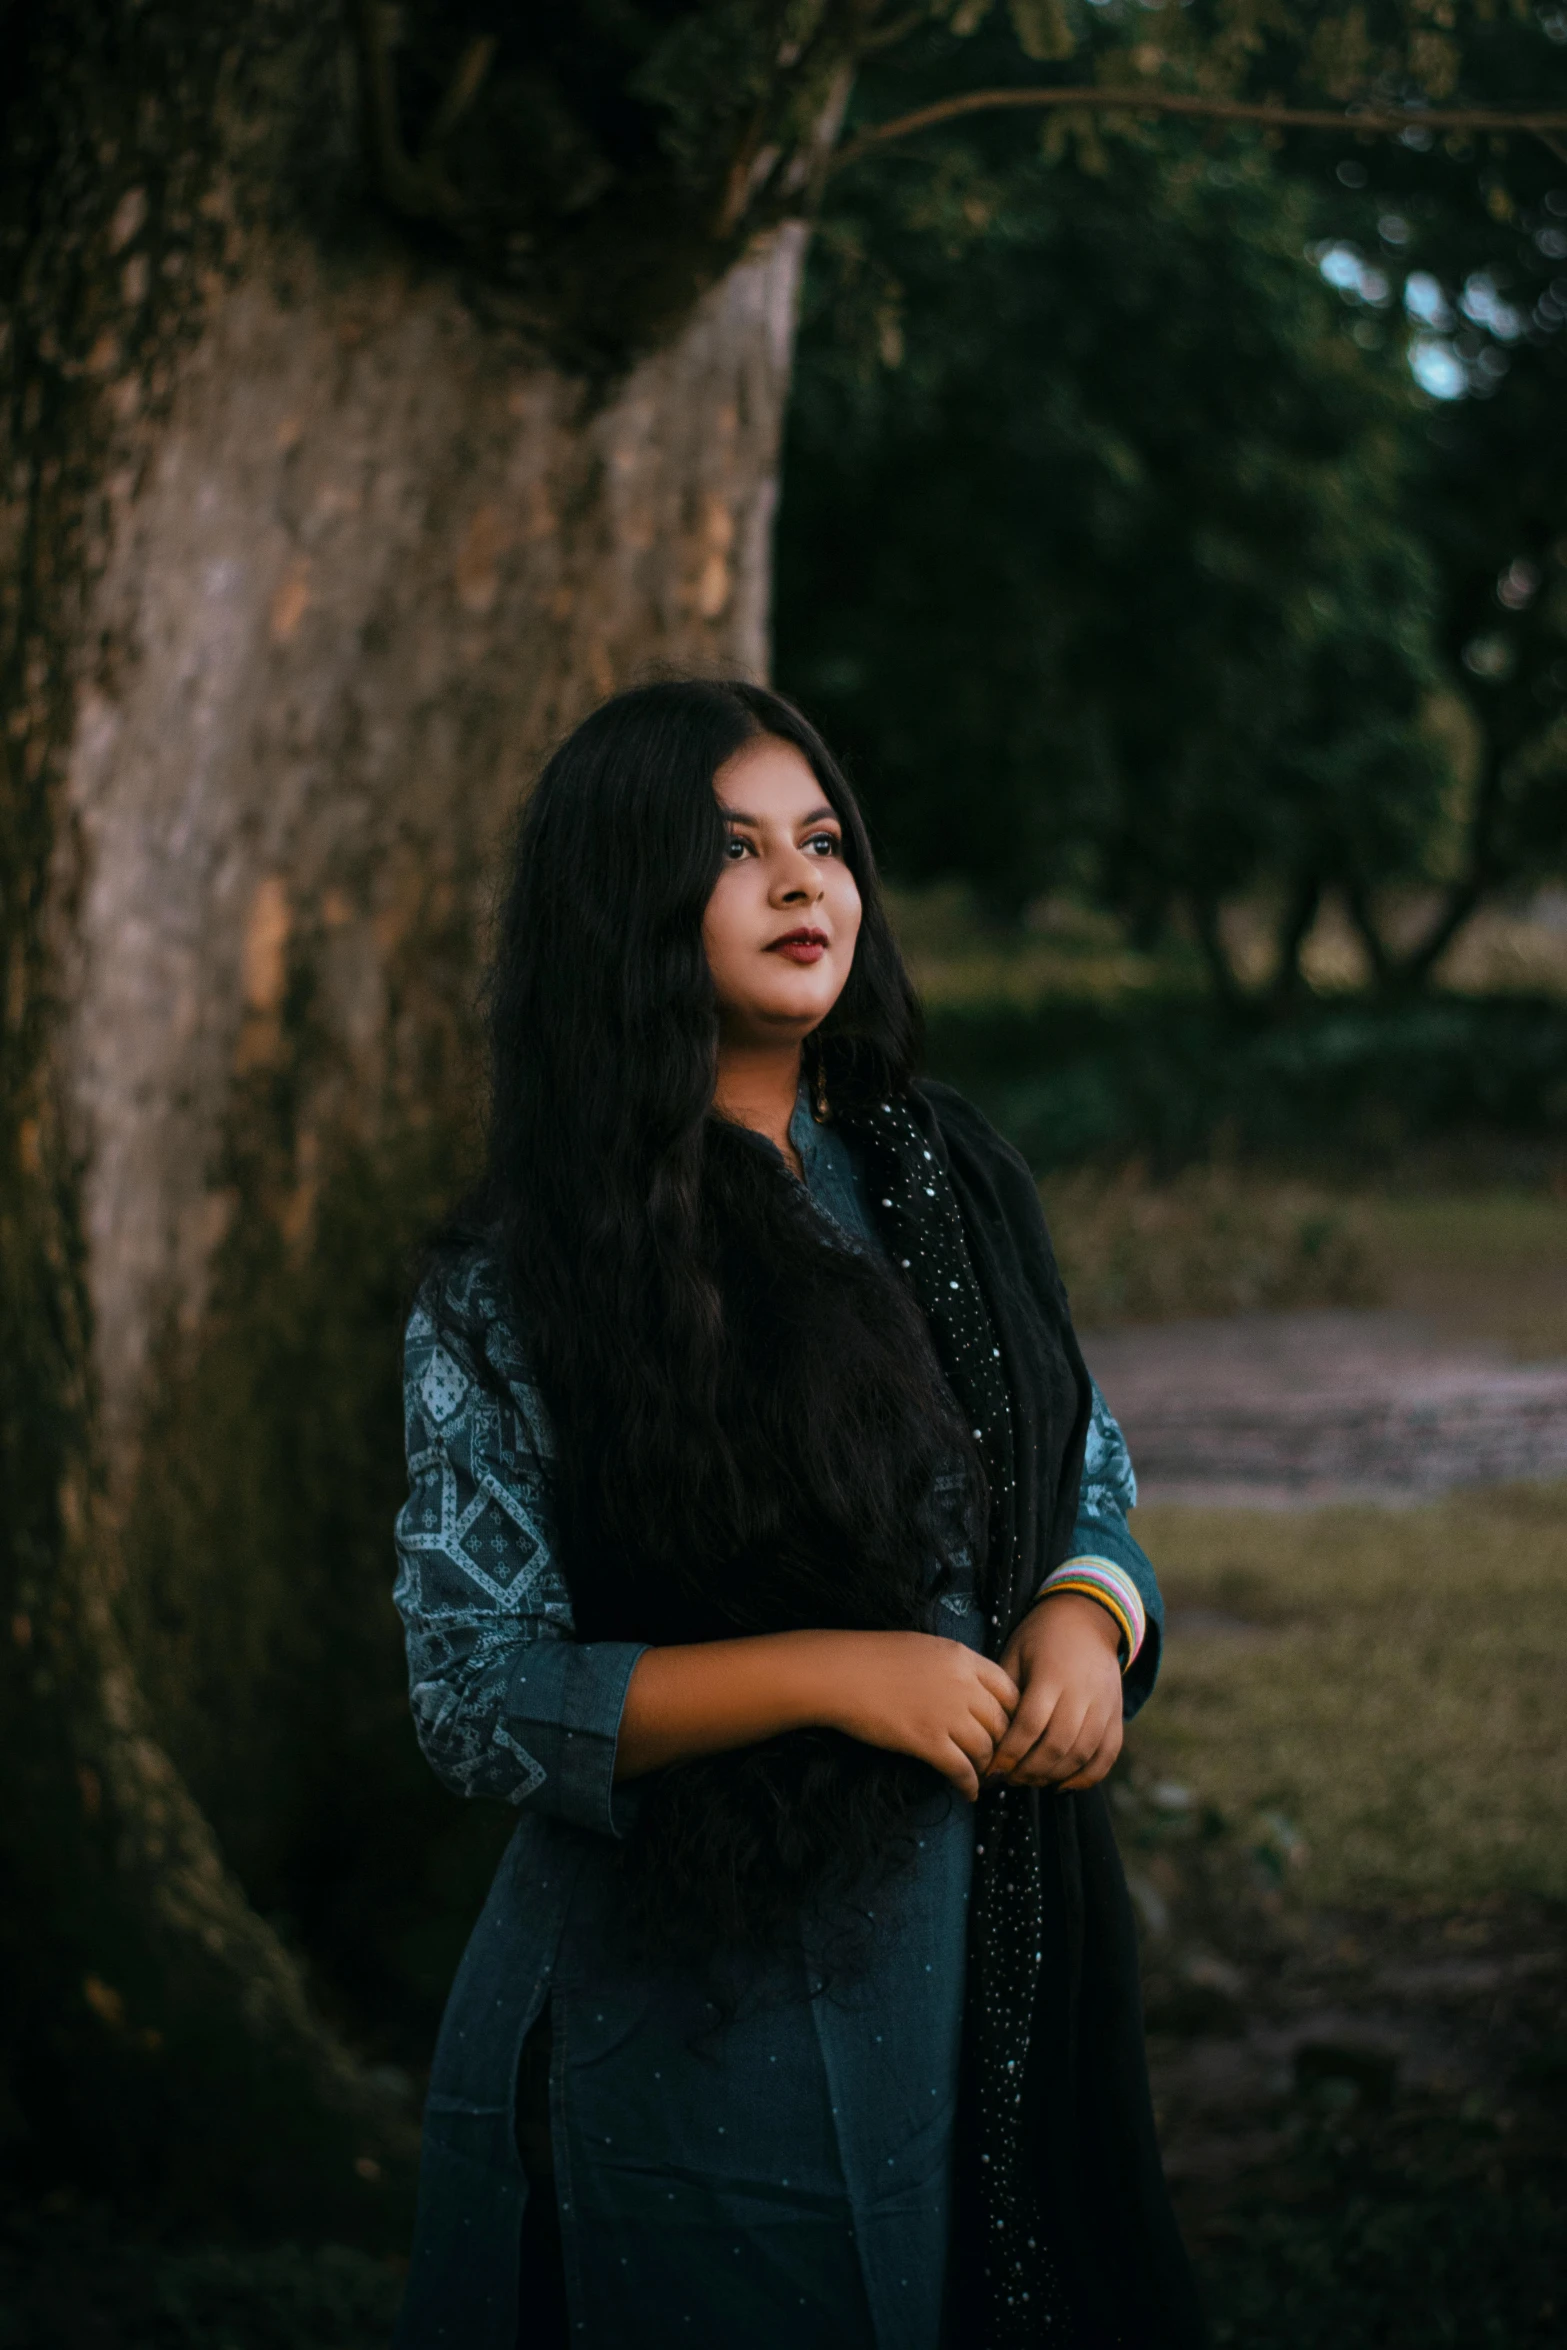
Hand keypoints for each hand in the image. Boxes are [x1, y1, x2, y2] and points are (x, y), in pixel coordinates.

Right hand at [817, 1631, 1019, 1802]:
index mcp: (963, 1658)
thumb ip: (955, 1666)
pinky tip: (968, 1793)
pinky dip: (969, 1785)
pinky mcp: (928, 1742)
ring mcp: (947, 1714)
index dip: (1014, 1713)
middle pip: (1003, 1722)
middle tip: (999, 1759)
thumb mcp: (926, 1647)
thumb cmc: (875, 1656)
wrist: (842, 1672)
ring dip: (986, 1767)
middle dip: (1004, 1745)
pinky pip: (961, 1769)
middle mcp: (963, 1686)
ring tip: (982, 1776)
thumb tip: (972, 1686)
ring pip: (986, 1749)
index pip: (1009, 1690)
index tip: (1008, 1728)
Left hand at [984, 1594, 1122, 1790]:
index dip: (1009, 1752)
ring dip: (1053, 1776)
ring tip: (1029, 1780)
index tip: (991, 1769)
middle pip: (1057, 1745)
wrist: (1088, 1619)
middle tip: (1008, 1779)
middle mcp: (1082, 1693)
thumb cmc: (1040, 1637)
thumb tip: (986, 1733)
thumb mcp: (1015, 1653)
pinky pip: (1107, 1755)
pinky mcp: (1117, 1715)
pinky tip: (1062, 1785)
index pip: (1029, 1725)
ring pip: (1082, 1754)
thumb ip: (1004, 1691)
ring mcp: (1104, 1705)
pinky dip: (1087, 1777)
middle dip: (1028, 1770)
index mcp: (1051, 1676)